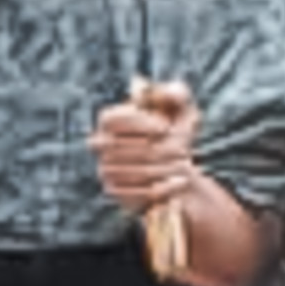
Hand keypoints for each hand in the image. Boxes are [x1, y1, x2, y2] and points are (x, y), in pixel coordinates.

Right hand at [91, 81, 205, 214]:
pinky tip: (180, 182)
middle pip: (118, 148)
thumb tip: (167, 92)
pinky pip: (134, 192)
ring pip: (129, 171)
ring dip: (161, 169)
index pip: (111, 120)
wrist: (178, 165)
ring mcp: (105, 169)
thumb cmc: (176, 129)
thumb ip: (176, 94)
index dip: (137, 123)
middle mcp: (100, 144)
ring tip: (184, 165)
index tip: (165, 127)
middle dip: (154, 149)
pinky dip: (161, 188)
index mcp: (109, 119)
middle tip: (182, 149)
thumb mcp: (182, 108)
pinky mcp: (115, 192)